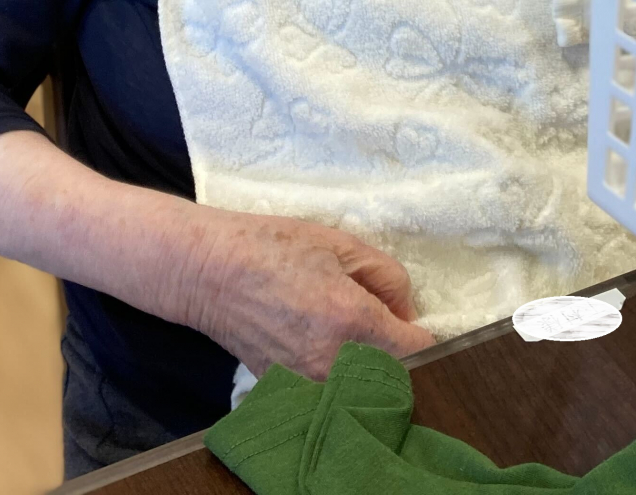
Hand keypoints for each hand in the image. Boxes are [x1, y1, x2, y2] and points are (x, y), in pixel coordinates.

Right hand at [171, 206, 435, 377]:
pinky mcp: (289, 389)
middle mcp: (333, 362)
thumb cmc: (274, 248)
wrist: (210, 272)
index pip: (420, 351)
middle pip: (395, 376)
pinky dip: (339, 374)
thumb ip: (389, 278)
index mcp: (353, 321)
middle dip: (399, 353)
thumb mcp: (343, 245)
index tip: (413, 322)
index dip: (426, 336)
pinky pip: (332, 389)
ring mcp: (308, 382)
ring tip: (350, 333)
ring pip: (363, 388)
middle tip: (383, 323)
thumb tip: (406, 313)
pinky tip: (323, 344)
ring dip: (370, 367)